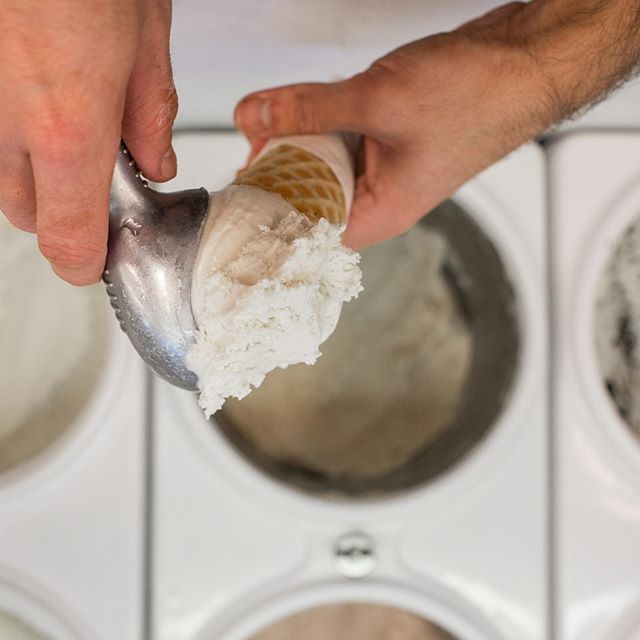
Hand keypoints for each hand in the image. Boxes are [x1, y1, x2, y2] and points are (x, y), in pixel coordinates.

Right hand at [0, 0, 177, 283]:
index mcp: (67, 126)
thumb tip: (154, 164)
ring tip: (65, 120)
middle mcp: (4, 123)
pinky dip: (6, 134)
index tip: (98, 262)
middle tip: (98, 173)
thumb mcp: (145, 34)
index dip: (85, 264)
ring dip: (33, 172)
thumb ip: (148, 112)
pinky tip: (31, 94)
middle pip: (29, 214)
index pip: (68, 240)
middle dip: (66, 209)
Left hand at [234, 0, 639, 250]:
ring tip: (274, 116)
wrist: (524, 61)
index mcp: (379, 214)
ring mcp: (381, 168)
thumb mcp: (379, 102)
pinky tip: (305, 103)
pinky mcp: (384, 138)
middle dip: (277, 166)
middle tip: (254, 137)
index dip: (268, 209)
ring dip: (296, 138)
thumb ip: (310, 109)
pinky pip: (337, 136)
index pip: (306, 230)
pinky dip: (318, 119)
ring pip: (318, 161)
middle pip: (306, 195)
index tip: (238, 186)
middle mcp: (377, 199)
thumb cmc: (480, 97)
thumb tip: (254, 117)